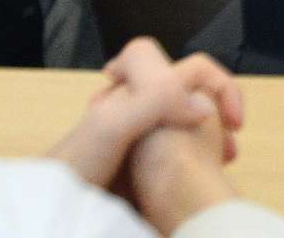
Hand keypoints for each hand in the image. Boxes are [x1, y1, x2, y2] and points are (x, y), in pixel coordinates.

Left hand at [48, 40, 243, 216]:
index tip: (233, 122)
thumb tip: (204, 109)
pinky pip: (176, 164)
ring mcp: (143, 144)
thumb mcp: (113, 122)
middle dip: (221, 120)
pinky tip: (192, 190)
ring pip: (189, 133)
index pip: (195, 70)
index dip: (221, 86)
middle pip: (198, 100)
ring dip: (209, 147)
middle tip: (229, 151)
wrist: (51, 213)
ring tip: (216, 171)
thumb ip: (156, 99)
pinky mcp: (140, 175)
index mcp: (142, 92)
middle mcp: (144, 112)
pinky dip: (191, 172)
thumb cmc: (74, 165)